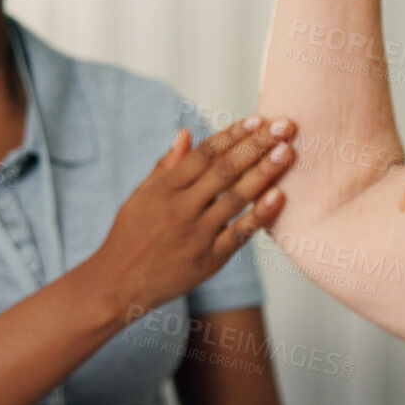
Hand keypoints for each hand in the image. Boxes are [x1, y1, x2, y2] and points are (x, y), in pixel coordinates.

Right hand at [91, 116, 298, 315]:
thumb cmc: (129, 235)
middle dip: (256, 145)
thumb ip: (166, 165)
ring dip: (264, 173)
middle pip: (225, 170)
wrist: (117, 284)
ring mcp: (197, 235)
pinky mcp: (209, 260)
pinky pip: (239, 234)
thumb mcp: (140, 196)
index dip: (232, 135)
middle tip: (283, 126)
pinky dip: (259, 215)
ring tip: (287, 152)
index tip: (256, 119)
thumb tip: (186, 133)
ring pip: (236, 198)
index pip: (204, 154)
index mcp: (164, 189)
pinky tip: (279, 195)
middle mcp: (181, 208)